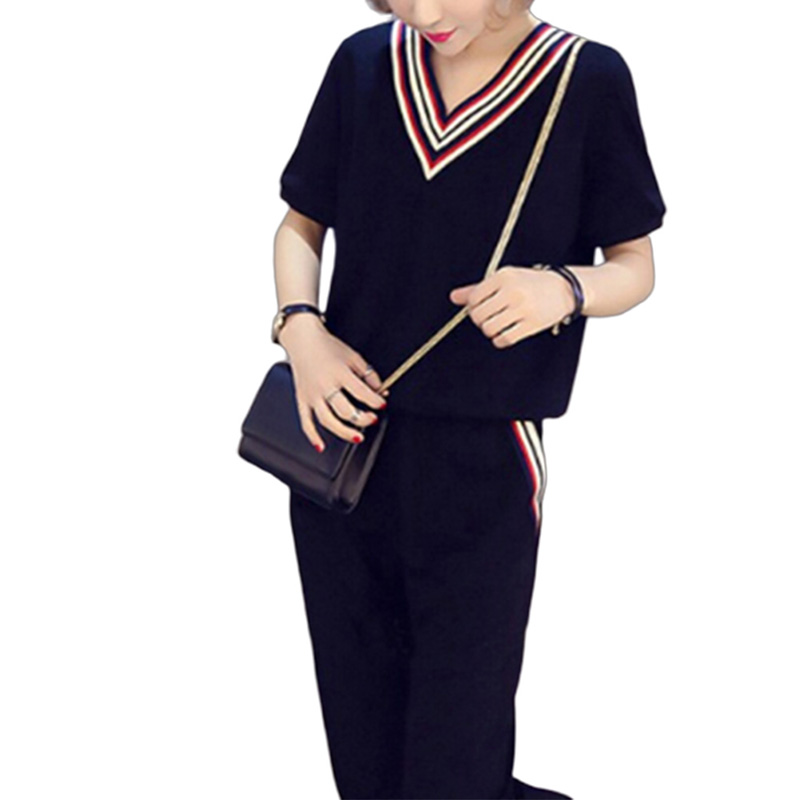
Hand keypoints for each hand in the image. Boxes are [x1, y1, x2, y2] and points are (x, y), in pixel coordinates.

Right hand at [278, 313, 387, 451]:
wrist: (302, 340)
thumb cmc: (328, 347)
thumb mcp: (353, 356)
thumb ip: (369, 374)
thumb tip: (381, 390)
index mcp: (339, 372)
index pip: (361, 392)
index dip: (375, 401)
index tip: (382, 404)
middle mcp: (324, 385)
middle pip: (345, 410)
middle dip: (363, 418)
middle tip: (372, 419)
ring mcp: (312, 395)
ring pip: (327, 420)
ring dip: (344, 432)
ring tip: (357, 437)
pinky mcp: (302, 400)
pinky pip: (305, 422)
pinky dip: (312, 437)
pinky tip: (321, 446)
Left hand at [448, 266, 574, 347]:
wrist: (564, 289)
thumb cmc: (530, 284)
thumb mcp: (505, 279)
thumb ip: (478, 288)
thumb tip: (453, 297)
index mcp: (504, 276)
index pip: (474, 298)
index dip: (473, 307)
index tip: (481, 308)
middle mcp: (513, 291)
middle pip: (479, 315)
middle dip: (480, 320)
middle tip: (489, 318)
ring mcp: (523, 309)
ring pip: (489, 329)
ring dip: (490, 331)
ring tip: (497, 326)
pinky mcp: (532, 324)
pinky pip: (504, 339)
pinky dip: (500, 340)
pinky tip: (505, 334)